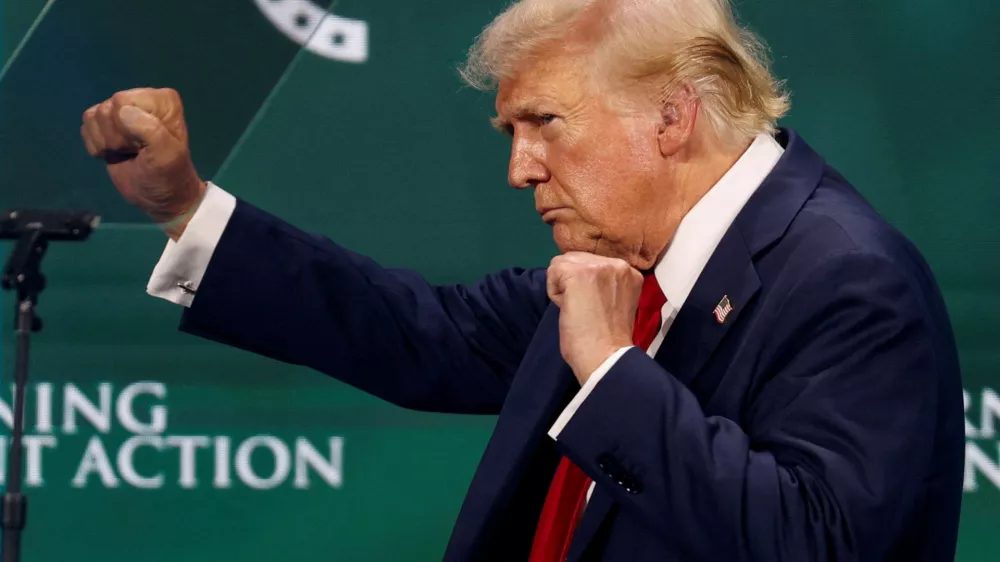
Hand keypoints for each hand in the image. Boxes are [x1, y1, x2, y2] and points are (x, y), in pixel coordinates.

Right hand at [80, 87, 205, 238]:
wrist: (157, 197)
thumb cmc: (167, 176)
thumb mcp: (166, 156)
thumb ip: (151, 130)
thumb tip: (123, 112)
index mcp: (162, 100)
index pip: (122, 101)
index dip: (127, 128)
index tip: (144, 145)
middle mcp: (140, 99)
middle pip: (106, 110)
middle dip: (117, 138)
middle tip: (137, 151)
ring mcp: (121, 110)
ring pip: (92, 117)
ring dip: (107, 143)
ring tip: (129, 152)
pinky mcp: (105, 124)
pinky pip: (86, 128)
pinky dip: (97, 147)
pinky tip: (115, 153)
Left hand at [547, 252, 642, 382]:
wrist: (607, 357)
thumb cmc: (610, 339)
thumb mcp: (617, 301)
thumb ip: (606, 284)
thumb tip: (581, 278)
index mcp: (630, 272)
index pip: (594, 263)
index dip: (587, 284)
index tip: (594, 306)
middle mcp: (618, 263)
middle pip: (577, 258)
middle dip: (574, 281)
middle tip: (585, 309)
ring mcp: (599, 266)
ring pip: (563, 263)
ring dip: (564, 286)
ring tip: (578, 308)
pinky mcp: (578, 273)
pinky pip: (553, 272)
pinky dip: (554, 293)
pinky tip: (568, 308)